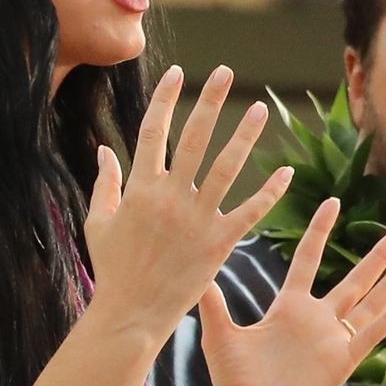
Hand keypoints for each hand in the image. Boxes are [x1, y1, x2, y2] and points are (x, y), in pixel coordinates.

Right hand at [84, 63, 293, 347]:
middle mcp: (170, 196)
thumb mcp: (99, 222)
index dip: (166, 98)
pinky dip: (269, 192)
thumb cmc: (112, 269)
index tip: (178, 73)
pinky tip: (286, 172)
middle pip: (194, 138)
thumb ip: (105, 183)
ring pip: (226, 167)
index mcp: (139, 188)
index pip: (153, 131)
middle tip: (227, 72)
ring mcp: (196, 219)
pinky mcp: (219, 242)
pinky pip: (250, 211)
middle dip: (211, 101)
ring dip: (245, 135)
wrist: (131, 313)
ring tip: (261, 109)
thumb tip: (104, 149)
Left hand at [197, 197, 385, 385]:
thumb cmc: (232, 381)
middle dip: (377, 255)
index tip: (333, 201)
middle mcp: (315, 319)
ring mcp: (332, 340)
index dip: (321, 231)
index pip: (309, 259)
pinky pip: (372, 334)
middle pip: (355, 279)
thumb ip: (213, 301)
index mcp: (288, 307)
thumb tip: (194, 268)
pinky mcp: (342, 361)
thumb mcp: (220, 333)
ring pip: (370, 302)